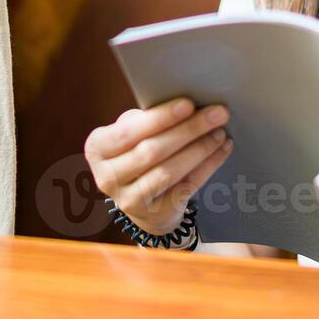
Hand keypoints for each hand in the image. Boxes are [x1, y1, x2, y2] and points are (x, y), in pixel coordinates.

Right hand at [83, 97, 233, 235]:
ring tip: (221, 132)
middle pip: (152, 151)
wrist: (143, 201)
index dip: (161, 118)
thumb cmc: (139, 152)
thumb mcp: (133, 134)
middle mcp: (107, 177)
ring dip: (200, 149)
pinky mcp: (154, 215)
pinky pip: (186, 186)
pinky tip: (222, 150)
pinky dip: (207, 166)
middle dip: (189, 130)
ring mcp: (129, 200)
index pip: (129, 132)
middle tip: (218, 113)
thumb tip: (187, 104)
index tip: (189, 104)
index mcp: (97, 148)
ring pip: (169, 171)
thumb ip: (147, 120)